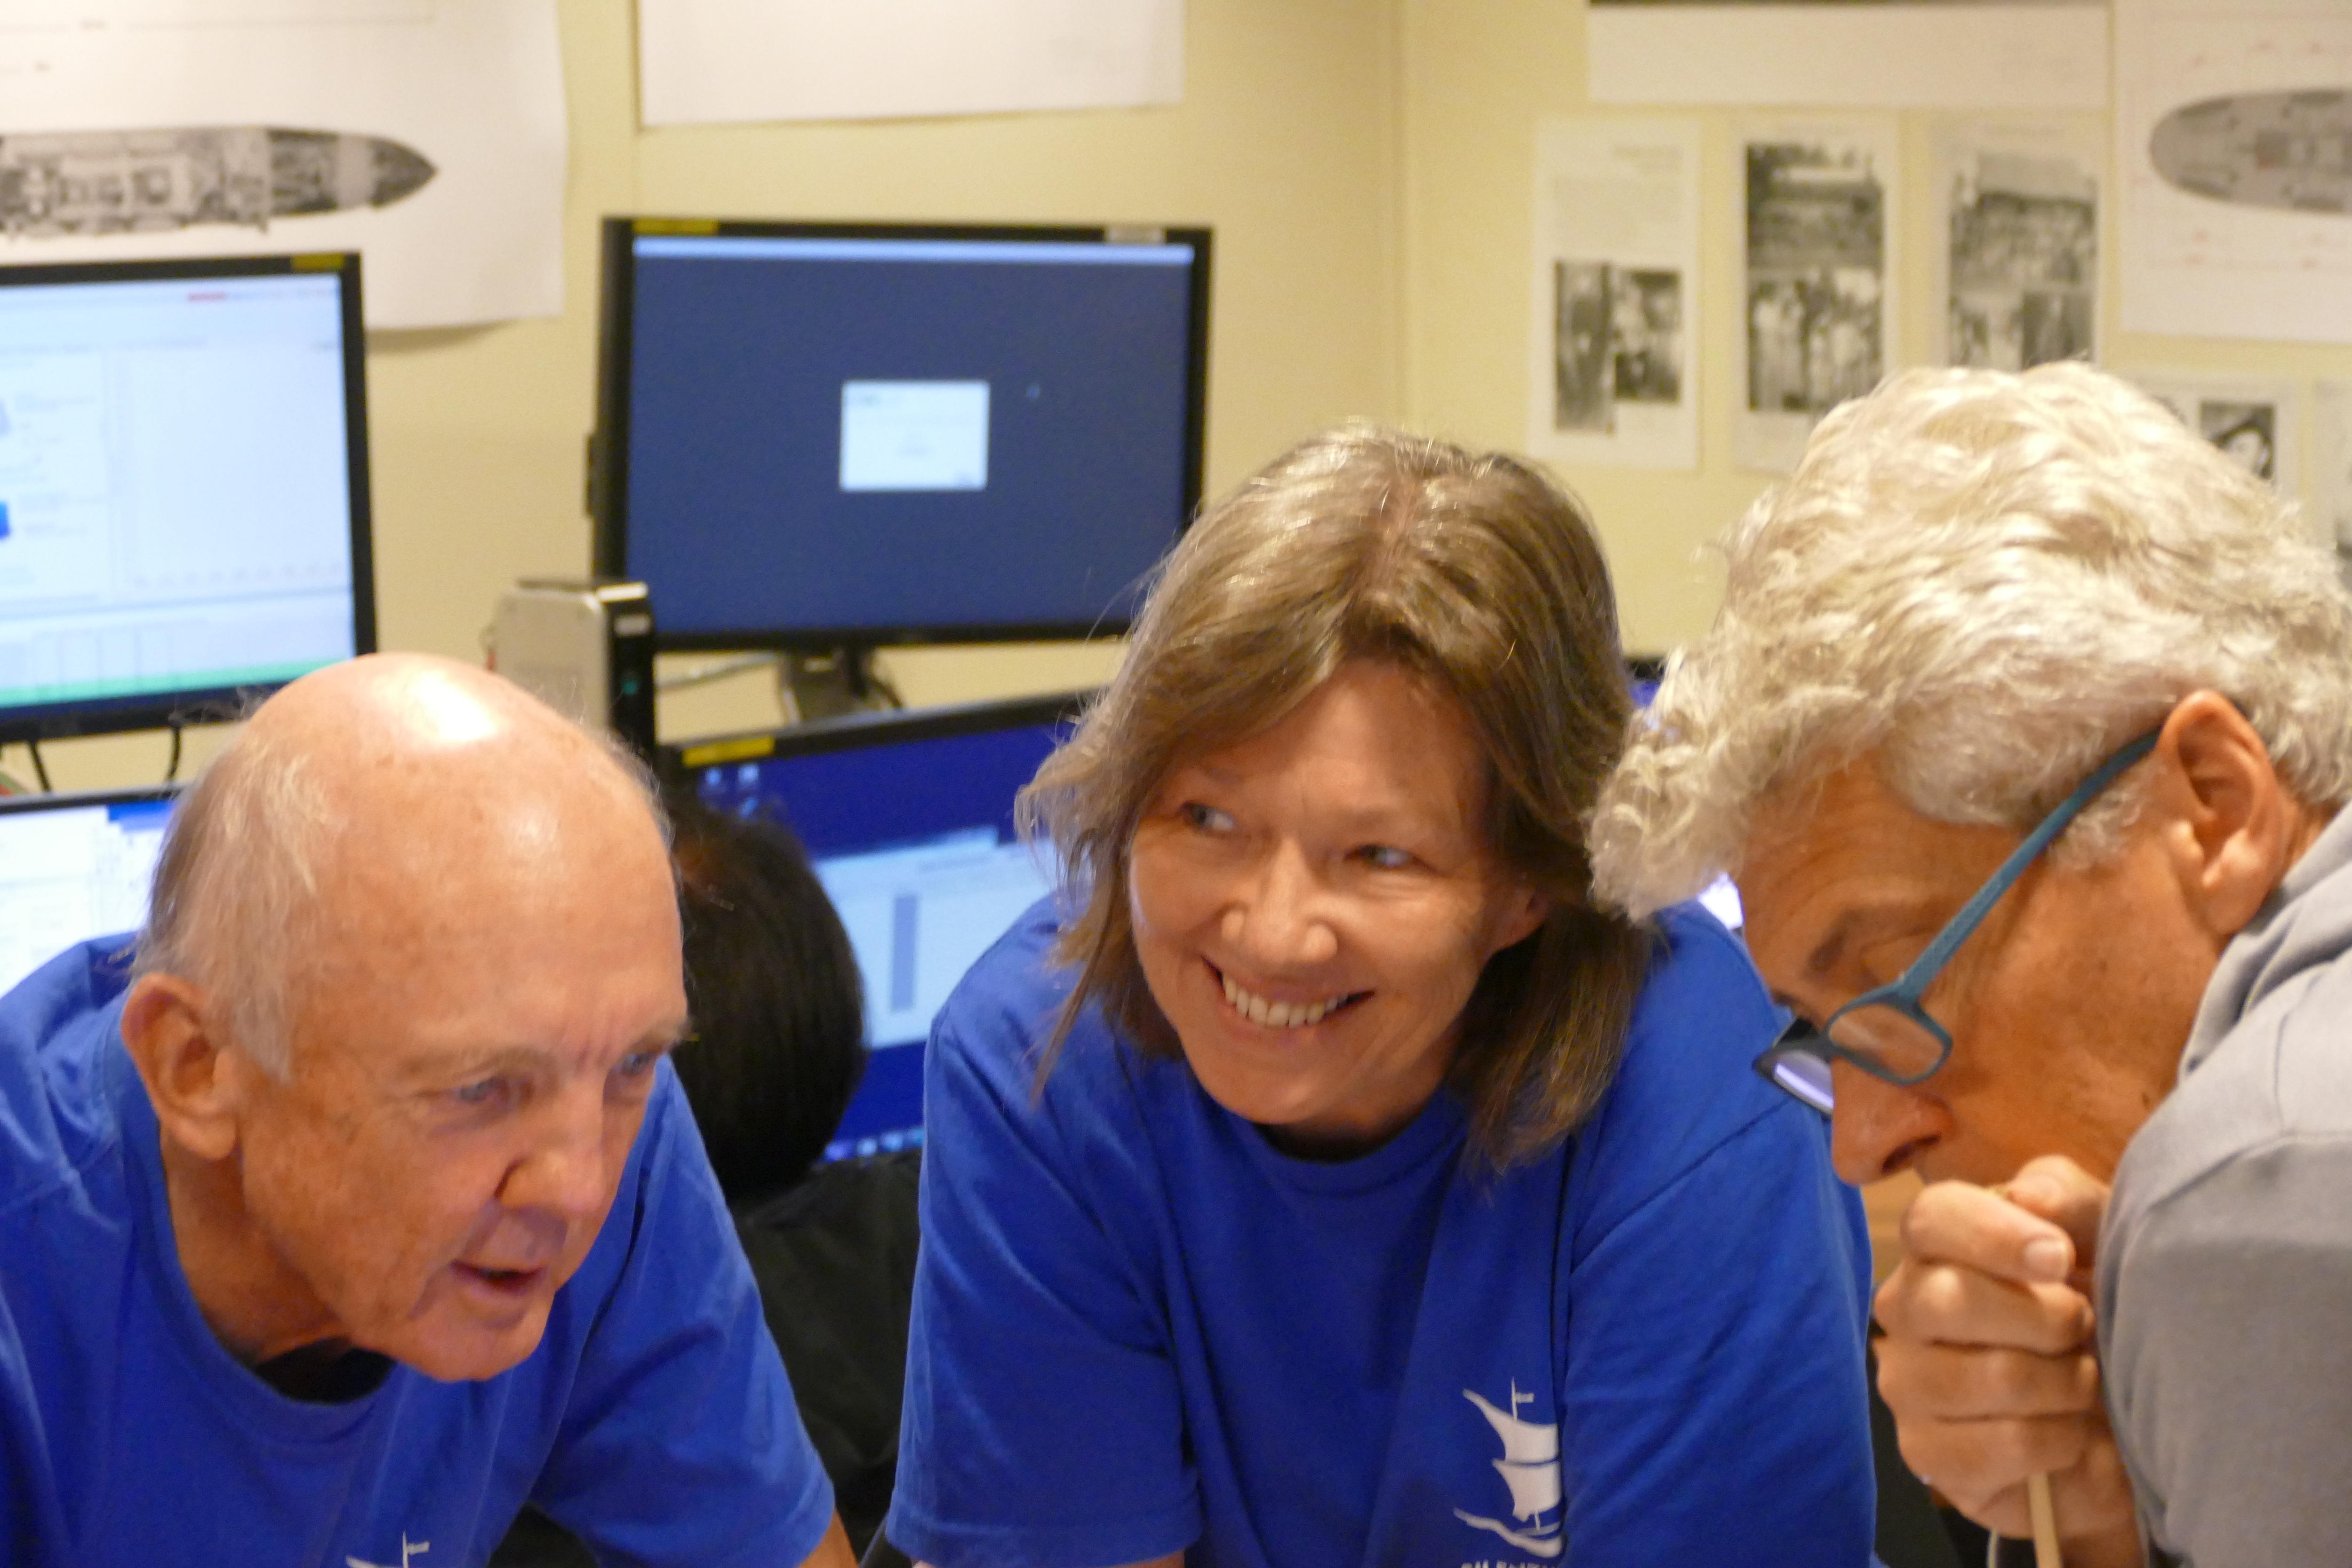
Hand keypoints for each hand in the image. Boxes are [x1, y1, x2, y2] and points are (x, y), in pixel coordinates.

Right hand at [1873, 1156, 2140, 1562]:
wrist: (2119, 1421)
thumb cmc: (2101, 1312)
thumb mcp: (2104, 1239)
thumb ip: (2069, 1200)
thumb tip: (2030, 1196)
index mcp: (1939, 1245)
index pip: (1930, 1218)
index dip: (1994, 1234)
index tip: (2060, 1258)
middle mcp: (1906, 1308)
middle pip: (1948, 1300)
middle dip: (2046, 1321)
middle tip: (2084, 1330)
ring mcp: (1906, 1382)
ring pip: (1985, 1378)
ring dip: (2063, 1386)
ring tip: (2083, 1386)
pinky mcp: (1923, 1452)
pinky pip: (1994, 1448)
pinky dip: (2055, 1445)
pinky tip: (2067, 1436)